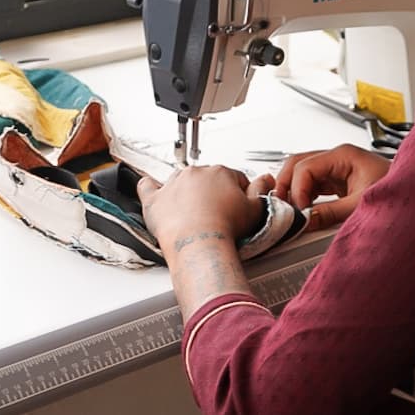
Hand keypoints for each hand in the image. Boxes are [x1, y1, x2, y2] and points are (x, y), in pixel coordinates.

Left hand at [137, 165, 266, 250]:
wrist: (200, 243)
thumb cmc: (225, 228)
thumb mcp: (255, 209)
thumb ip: (261, 191)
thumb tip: (266, 180)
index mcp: (220, 172)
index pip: (233, 178)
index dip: (237, 194)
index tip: (236, 206)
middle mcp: (195, 173)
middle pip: (206, 179)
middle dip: (212, 192)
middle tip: (217, 213)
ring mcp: (173, 185)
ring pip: (180, 182)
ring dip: (185, 192)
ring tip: (192, 211)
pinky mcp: (155, 200)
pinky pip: (148, 186)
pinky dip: (150, 188)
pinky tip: (155, 192)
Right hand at [268, 144, 391, 230]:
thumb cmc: (398, 190)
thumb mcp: (362, 205)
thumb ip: (332, 213)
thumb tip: (307, 220)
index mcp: (343, 156)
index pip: (306, 166)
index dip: (297, 189)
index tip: (298, 210)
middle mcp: (337, 158)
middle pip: (298, 163)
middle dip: (286, 184)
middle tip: (281, 206)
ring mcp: (336, 168)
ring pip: (302, 172)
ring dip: (293, 189)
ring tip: (289, 208)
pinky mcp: (337, 180)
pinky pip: (312, 183)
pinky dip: (303, 194)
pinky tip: (301, 208)